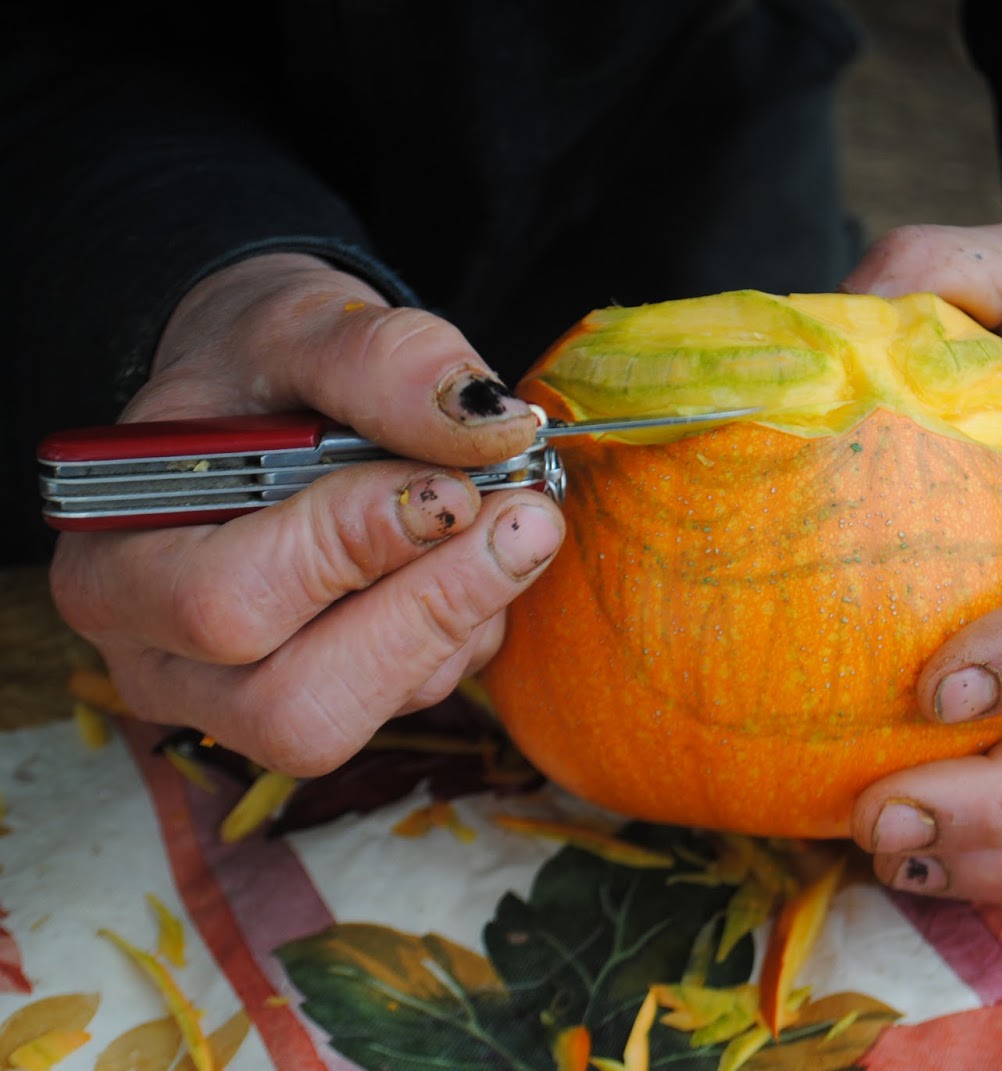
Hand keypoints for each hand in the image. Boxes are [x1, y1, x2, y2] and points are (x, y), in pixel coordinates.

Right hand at [49, 254, 565, 774]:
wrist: (273, 394)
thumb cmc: (261, 367)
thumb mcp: (304, 327)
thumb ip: (381, 360)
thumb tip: (490, 423)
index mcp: (114, 567)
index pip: (224, 605)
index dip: (350, 550)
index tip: (450, 485)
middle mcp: (165, 659)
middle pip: (295, 707)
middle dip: (427, 611)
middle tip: (520, 519)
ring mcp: (245, 700)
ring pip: (370, 714)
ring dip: (463, 616)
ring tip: (512, 516)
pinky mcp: (334, 702)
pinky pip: (417, 698)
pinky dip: (470, 624)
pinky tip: (473, 548)